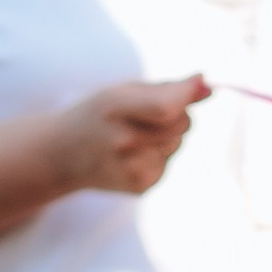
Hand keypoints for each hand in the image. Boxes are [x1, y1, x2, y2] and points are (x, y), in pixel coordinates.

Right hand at [47, 75, 207, 199]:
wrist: (64, 155)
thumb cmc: (98, 115)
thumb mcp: (122, 91)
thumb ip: (166, 88)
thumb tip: (207, 85)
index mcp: (114, 107)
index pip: (165, 107)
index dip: (187, 96)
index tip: (202, 85)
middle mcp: (123, 141)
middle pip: (181, 124)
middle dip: (178, 113)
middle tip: (151, 112)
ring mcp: (132, 168)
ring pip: (177, 143)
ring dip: (167, 135)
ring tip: (136, 135)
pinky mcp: (140, 185)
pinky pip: (168, 162)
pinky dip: (158, 154)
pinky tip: (134, 154)